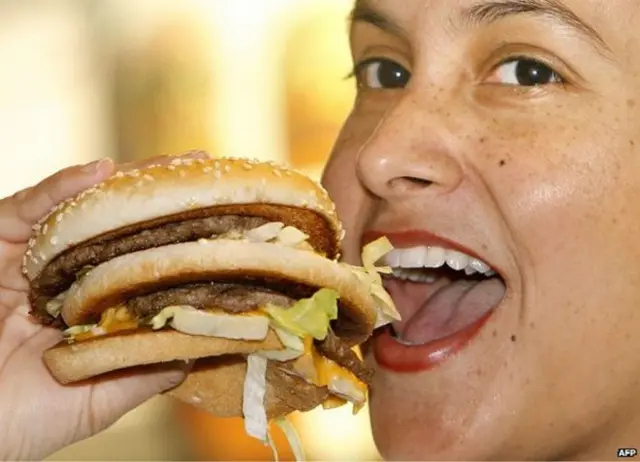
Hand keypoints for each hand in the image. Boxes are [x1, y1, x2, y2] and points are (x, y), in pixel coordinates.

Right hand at [0, 152, 206, 459]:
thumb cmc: (20, 422)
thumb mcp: (97, 399)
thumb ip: (145, 373)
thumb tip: (199, 349)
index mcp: (91, 306)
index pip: (139, 260)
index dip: (176, 237)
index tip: (223, 218)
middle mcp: (65, 276)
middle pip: (117, 225)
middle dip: (160, 196)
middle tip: (205, 170)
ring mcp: (31, 258)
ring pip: (81, 208)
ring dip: (126, 182)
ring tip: (172, 165)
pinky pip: (28, 208)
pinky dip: (62, 187)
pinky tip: (101, 171)